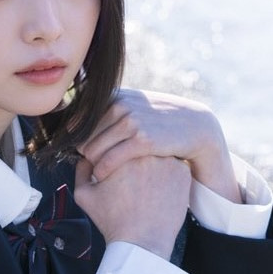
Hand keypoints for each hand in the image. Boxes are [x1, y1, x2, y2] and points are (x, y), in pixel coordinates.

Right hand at [74, 152, 190, 258]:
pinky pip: (174, 165)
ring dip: (153, 164)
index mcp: (122, 154)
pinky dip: (167, 175)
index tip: (116, 176)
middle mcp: (147, 152)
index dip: (116, 160)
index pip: (119, 146)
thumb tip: (86, 155)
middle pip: (140, 148)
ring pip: (158, 154)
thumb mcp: (85, 195)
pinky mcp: (183, 173)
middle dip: (135, 161)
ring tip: (145, 188)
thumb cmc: (113, 221)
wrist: (141, 243)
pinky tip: (159, 192)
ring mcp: (168, 161)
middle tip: (132, 184)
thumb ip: (82, 169)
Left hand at [78, 89, 241, 203]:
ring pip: (92, 149)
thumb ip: (111, 109)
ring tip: (95, 172)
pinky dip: (101, 170)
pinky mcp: (142, 140)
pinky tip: (101, 177)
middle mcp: (120, 105)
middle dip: (83, 152)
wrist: (195, 127)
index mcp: (115, 96)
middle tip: (88, 165)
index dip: (77, 138)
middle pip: (83, 136)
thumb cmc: (160, 121)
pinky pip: (108, 160)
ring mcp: (131, 122)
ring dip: (91, 164)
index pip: (79, 119)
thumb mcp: (136, 106)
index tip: (81, 151)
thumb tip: (77, 119)